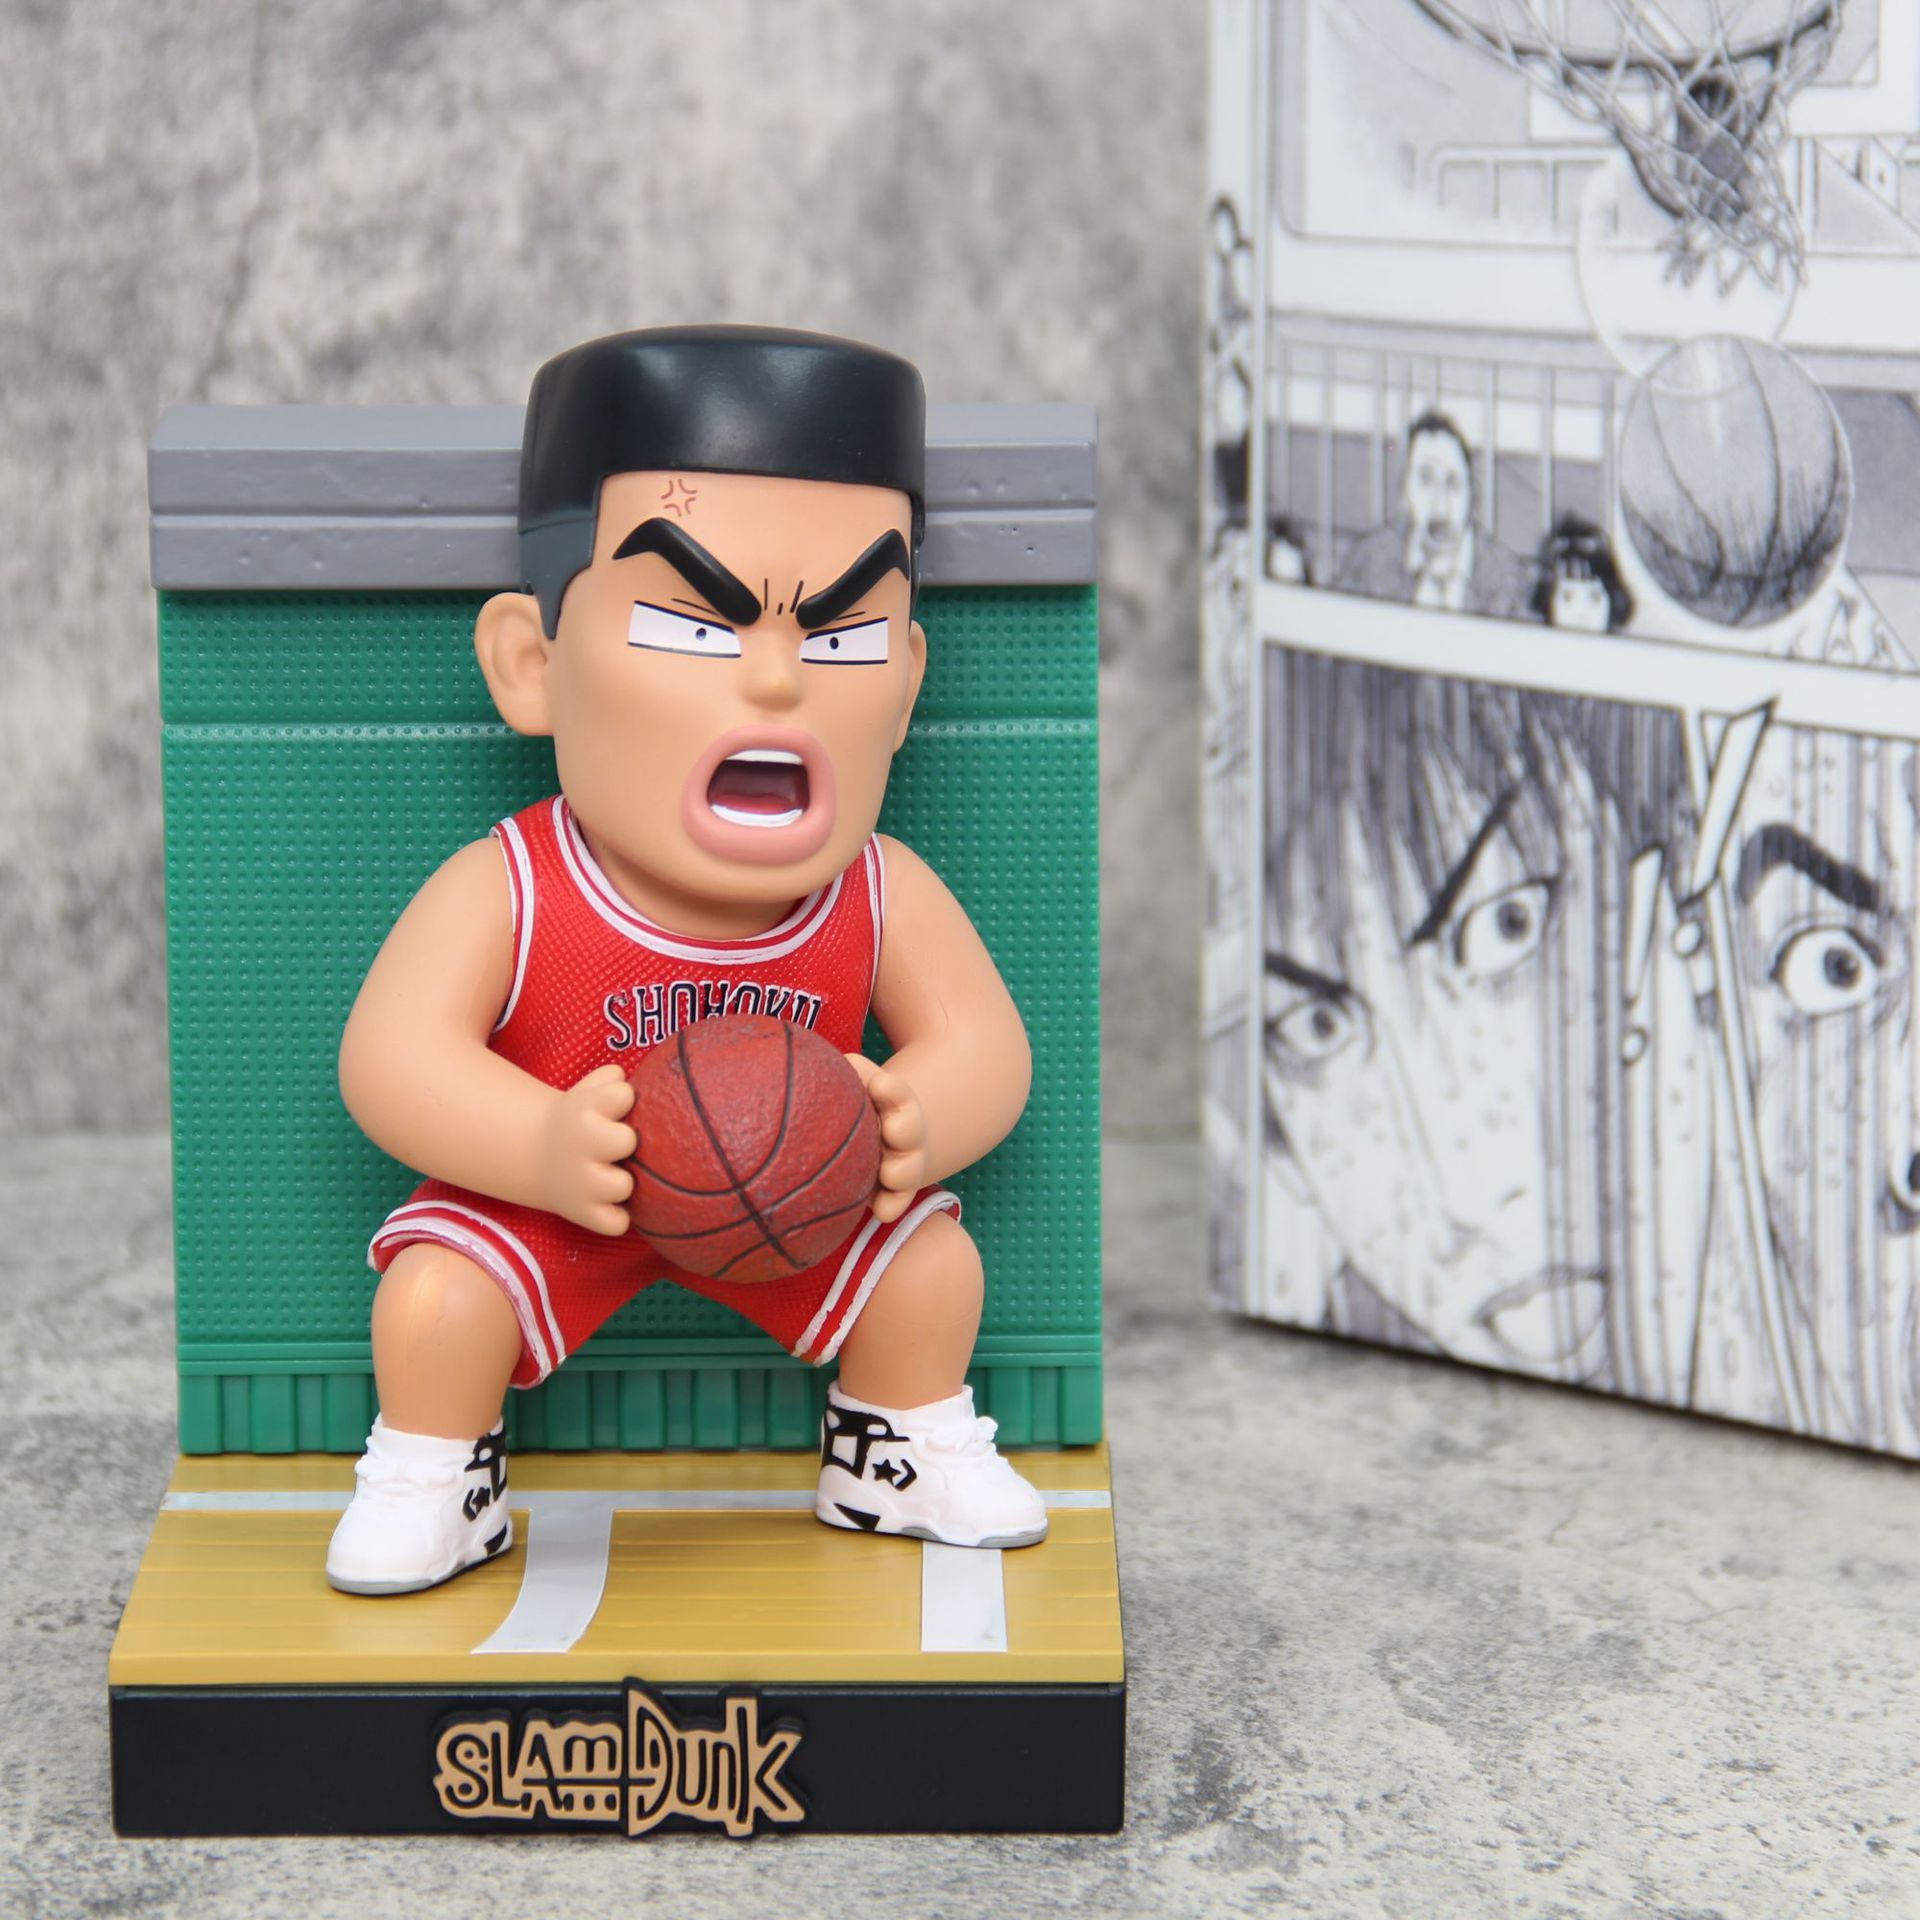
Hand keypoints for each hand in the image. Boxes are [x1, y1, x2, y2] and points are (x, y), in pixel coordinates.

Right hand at [535, 1063, 637, 1235]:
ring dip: (623, 1183)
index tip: (614, 1107)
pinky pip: (617, 1224)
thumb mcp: (587, 1091)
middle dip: (627, 1143)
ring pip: (623, 1187)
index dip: (624, 1100)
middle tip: (616, 1147)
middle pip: (627, 1141)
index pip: (623, 1094)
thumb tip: (626, 1076)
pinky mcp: (582, 1214)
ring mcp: (580, 1183)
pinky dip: (617, 1218)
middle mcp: (579, 1145)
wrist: (533, 1155)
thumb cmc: (580, 1119)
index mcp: (582, 1110)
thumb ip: (610, 1078)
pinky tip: (610, 1203)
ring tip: (611, 1174)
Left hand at [845, 1054, 927, 1224]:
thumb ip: (836, 1071)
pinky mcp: (890, 1192)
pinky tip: (879, 1212)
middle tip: (891, 1129)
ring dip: (900, 1171)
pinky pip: (895, 1201)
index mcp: (889, 1102)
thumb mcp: (847, 1080)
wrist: (871, 1134)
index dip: (891, 1090)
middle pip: (909, 1130)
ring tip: (887, 1173)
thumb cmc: (850, 1101)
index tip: (879, 1084)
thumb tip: (794, 1048)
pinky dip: (890, 1206)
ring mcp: (898, 1164)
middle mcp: (899, 1133)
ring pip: (906, 1170)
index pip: (895, 1092)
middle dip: (904, 1128)